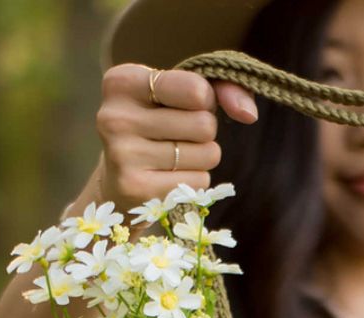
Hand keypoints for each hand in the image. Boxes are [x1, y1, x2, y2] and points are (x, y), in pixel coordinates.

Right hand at [93, 61, 257, 213]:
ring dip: (203, 156)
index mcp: (122, 82)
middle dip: (205, 131)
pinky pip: (198, 181)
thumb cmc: (156, 126)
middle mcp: (115, 116)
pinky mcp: (136, 189)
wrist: (119, 181)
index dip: (206, 99)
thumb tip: (249, 114)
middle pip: (205, 124)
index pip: (195, 89)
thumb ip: (220, 88)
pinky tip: (171, 176)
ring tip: (175, 156)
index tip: (191, 102)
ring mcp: (123, 155)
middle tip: (180, 134)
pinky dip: (195, 179)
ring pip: (206, 154)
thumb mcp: (176, 94)